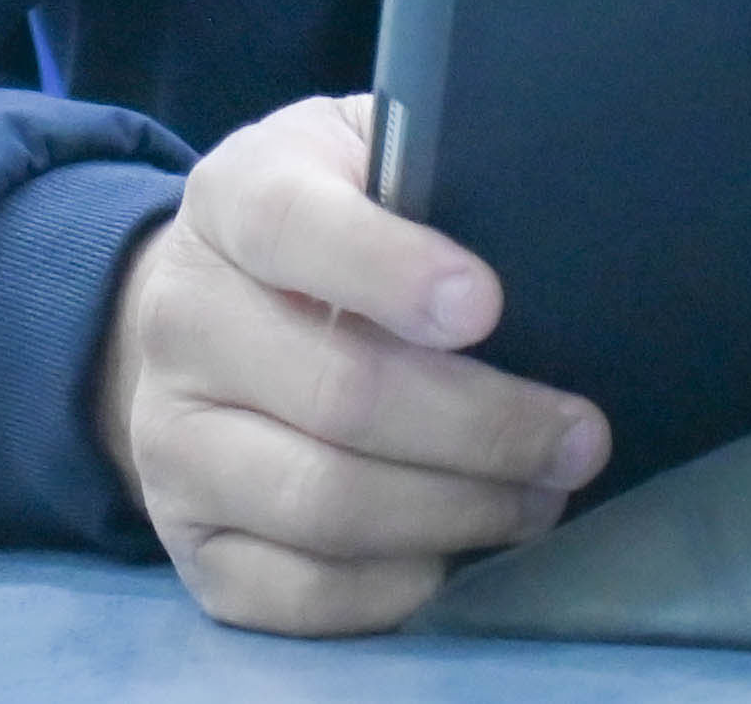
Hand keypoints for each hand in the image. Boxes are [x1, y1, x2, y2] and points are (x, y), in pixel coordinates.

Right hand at [87, 92, 610, 634]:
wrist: (200, 313)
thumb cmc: (331, 225)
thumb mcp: (365, 156)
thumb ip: (433, 171)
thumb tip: (546, 223)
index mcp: (231, 201)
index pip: (292, 227)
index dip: (390, 270)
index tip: (485, 306)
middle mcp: (182, 322)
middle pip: (338, 393)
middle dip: (482, 426)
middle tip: (579, 439)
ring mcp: (171, 443)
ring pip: (324, 503)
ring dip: (456, 512)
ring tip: (540, 498)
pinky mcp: (189, 546)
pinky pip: (299, 593)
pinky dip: (396, 585)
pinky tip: (457, 552)